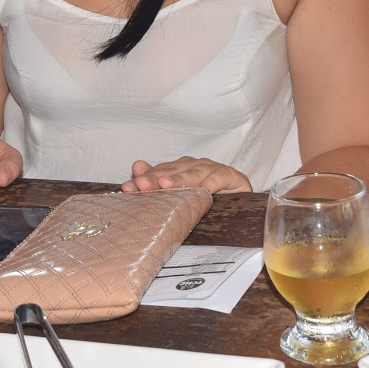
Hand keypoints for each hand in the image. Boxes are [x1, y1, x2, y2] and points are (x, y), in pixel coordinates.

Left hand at [121, 157, 251, 193]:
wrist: (240, 202)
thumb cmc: (207, 198)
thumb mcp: (181, 196)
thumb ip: (158, 182)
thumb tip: (136, 166)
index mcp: (179, 168)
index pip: (158, 173)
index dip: (144, 179)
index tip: (128, 188)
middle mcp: (194, 165)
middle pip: (173, 171)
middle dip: (156, 178)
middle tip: (142, 185)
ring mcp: (212, 169)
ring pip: (194, 173)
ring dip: (180, 179)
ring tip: (166, 185)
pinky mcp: (231, 176)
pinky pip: (220, 178)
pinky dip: (212, 183)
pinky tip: (204, 190)